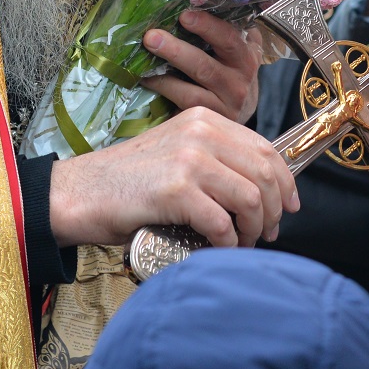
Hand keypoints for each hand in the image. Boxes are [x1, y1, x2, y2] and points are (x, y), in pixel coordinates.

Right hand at [49, 107, 298, 247]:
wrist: (79, 193)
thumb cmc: (128, 182)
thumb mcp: (176, 153)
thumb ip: (214, 159)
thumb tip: (261, 189)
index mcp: (204, 120)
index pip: (266, 149)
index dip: (286, 182)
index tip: (289, 206)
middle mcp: (200, 132)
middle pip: (265, 173)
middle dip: (274, 210)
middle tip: (267, 233)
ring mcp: (188, 159)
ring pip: (251, 198)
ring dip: (253, 229)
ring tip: (244, 243)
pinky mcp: (176, 190)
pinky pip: (222, 223)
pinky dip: (228, 243)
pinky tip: (220, 249)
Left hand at [142, 10, 261, 122]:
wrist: (239, 112)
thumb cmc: (230, 72)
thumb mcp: (237, 50)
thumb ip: (228, 27)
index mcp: (247, 54)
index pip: (230, 38)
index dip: (208, 26)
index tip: (184, 15)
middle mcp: (240, 80)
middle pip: (207, 66)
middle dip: (177, 51)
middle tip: (152, 37)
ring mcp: (226, 103)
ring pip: (192, 91)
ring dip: (164, 75)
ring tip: (144, 61)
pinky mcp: (210, 118)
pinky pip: (185, 104)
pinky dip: (164, 89)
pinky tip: (147, 79)